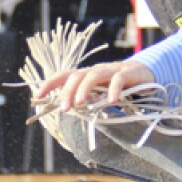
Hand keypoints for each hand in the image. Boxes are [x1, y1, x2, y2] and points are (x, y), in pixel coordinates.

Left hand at [36, 61, 154, 110]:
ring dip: (84, 89)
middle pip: (76, 76)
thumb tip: (66, 111)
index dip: (49, 84)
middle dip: (67, 92)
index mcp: (86, 75)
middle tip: (64, 109)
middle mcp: (95, 70)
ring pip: (94, 75)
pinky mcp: (128, 72)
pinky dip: (113, 89)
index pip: (63, 76)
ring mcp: (111, 69)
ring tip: (80, 104)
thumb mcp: (98, 94)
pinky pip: (118, 79)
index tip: (38, 97)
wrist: (144, 74)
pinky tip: (111, 101)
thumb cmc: (117, 87)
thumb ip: (85, 100)